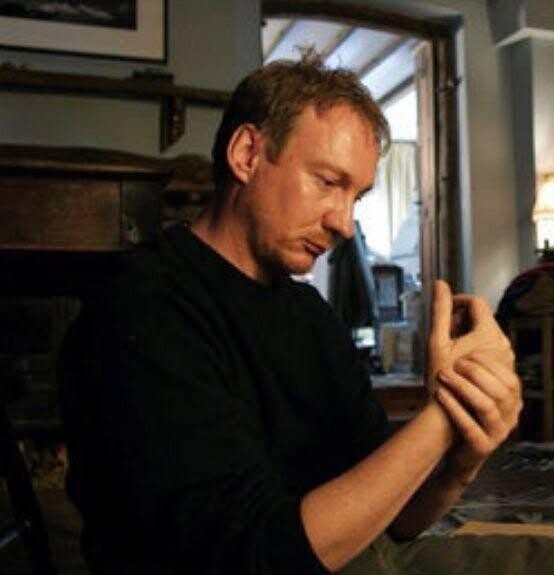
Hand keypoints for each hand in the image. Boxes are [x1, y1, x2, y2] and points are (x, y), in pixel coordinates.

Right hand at [427, 280, 513, 391]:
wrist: (452, 414)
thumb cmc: (442, 380)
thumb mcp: (437, 341)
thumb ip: (440, 310)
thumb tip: (439, 285)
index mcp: (489, 333)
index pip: (476, 302)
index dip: (457, 301)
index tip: (444, 309)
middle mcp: (503, 344)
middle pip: (481, 318)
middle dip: (461, 320)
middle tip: (444, 332)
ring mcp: (507, 359)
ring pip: (486, 333)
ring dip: (467, 334)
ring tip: (451, 348)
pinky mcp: (504, 370)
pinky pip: (491, 349)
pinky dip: (475, 348)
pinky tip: (461, 361)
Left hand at [435, 352, 521, 482]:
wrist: (453, 445)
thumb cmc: (462, 407)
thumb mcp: (473, 386)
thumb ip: (475, 364)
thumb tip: (464, 331)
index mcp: (512, 399)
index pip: (510, 378)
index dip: (489, 363)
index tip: (467, 353)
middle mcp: (510, 416)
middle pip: (501, 391)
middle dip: (475, 372)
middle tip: (453, 363)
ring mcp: (497, 433)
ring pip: (486, 406)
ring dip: (463, 387)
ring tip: (442, 375)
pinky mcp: (481, 446)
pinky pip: (470, 426)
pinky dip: (454, 408)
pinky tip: (439, 394)